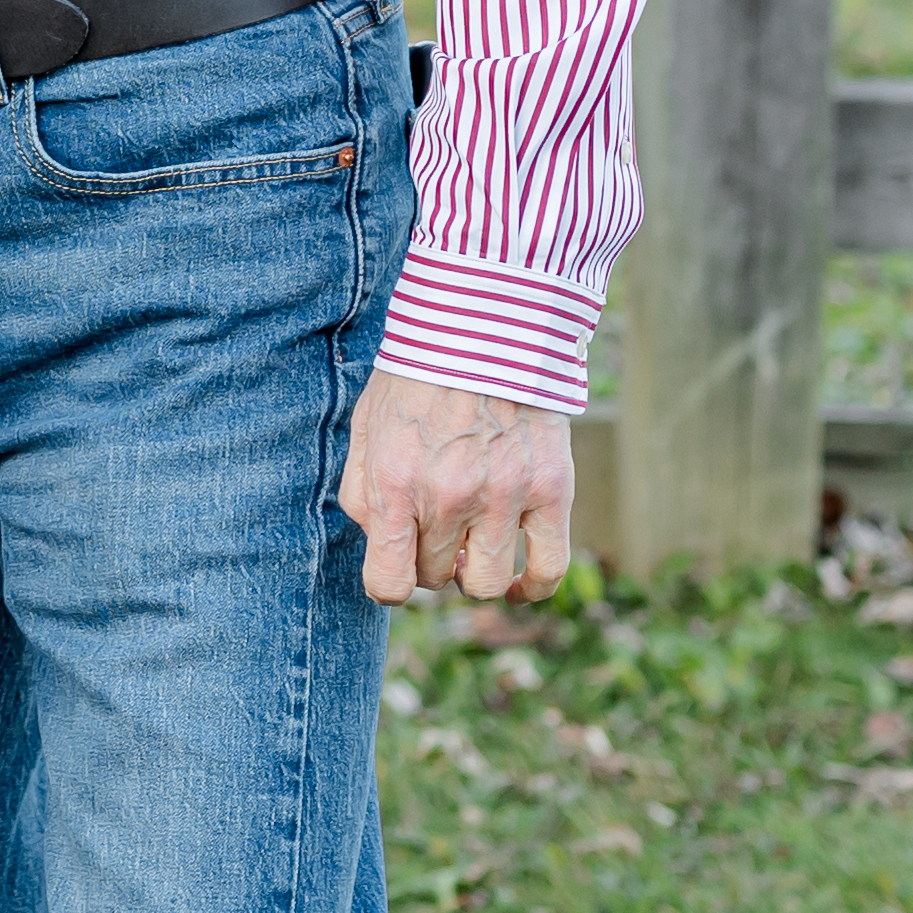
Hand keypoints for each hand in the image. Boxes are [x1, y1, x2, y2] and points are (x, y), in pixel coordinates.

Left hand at [341, 372, 576, 606]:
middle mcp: (449, 498)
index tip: (395, 566)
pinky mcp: (551, 491)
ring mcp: (504, 498)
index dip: (389, 583)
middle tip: (435, 525)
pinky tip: (519, 581)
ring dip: (474, 572)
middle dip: (431, 558)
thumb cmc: (418, 378)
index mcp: (395, 485)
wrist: (483, 326)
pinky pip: (548, 569)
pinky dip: (533, 587)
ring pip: (487, 584)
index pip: (388, 583)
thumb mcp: (367, 429)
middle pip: (436, 577)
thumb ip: (362, 493)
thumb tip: (380, 546)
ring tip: (471, 545)